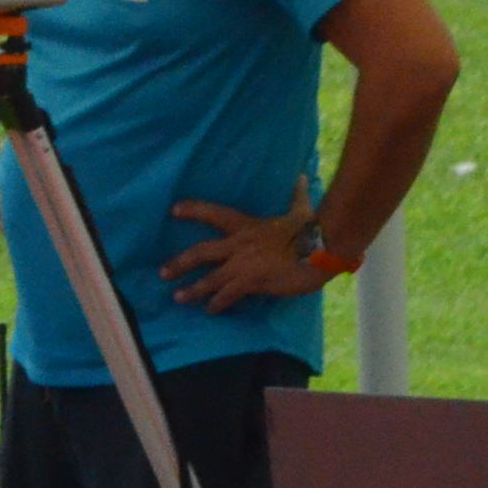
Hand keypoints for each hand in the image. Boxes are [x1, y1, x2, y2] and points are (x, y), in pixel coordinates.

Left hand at [164, 179, 329, 314]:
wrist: (325, 247)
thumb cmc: (314, 229)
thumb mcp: (301, 210)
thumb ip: (297, 196)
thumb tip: (301, 176)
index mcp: (249, 226)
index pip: (216, 214)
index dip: (194, 210)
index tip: (173, 209)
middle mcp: (240, 244)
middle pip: (201, 252)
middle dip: (181, 262)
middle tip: (163, 273)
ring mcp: (245, 264)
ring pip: (210, 279)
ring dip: (193, 290)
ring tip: (178, 298)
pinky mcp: (253, 281)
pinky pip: (228, 295)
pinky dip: (218, 304)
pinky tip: (211, 311)